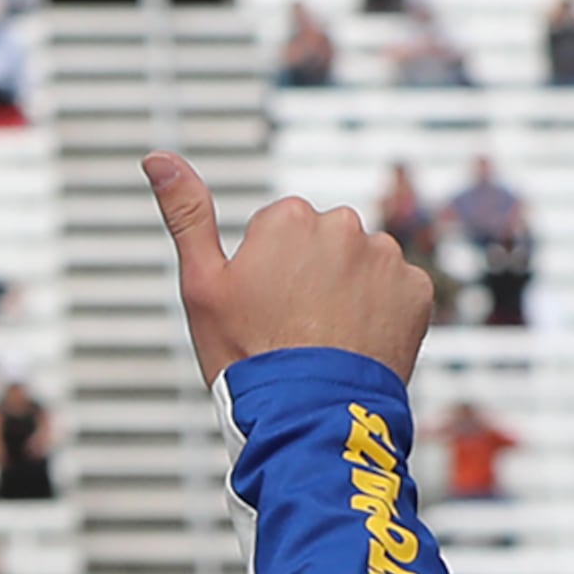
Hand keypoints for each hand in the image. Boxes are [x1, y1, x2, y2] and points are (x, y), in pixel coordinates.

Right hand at [146, 151, 433, 388]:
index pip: (279, 233)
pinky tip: (358, 345)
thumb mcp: (201, 286)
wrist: (308, 417)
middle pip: (324, 245)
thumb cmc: (247, 357)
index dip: (266, 275)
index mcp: (289, 217)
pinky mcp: (417, 291)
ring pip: (362, 267)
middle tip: (295, 330)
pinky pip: (397, 293)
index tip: (264, 311)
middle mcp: (343, 225)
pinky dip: (383, 314)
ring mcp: (385, 258)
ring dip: (349, 294)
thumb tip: (156, 156)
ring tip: (328, 342)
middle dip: (312, 277)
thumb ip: (185, 214)